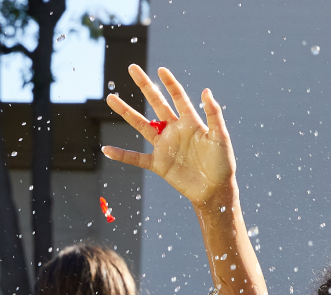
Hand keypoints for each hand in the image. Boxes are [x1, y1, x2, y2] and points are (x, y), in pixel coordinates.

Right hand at [102, 65, 235, 205]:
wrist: (215, 191)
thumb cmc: (222, 164)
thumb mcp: (220, 137)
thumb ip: (213, 114)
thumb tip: (206, 90)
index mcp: (190, 122)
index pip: (178, 97)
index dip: (170, 83)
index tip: (161, 70)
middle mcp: (175, 130)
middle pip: (157, 103)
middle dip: (145, 86)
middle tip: (132, 67)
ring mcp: (165, 146)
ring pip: (141, 125)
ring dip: (126, 112)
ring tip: (111, 99)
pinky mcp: (159, 164)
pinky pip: (137, 158)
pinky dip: (122, 155)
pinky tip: (107, 149)